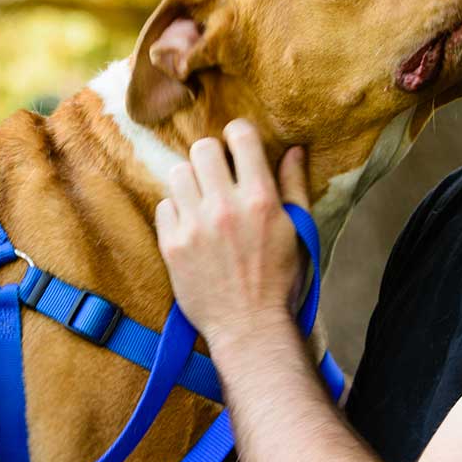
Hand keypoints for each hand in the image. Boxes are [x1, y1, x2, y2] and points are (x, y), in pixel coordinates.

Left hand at [155, 119, 310, 348]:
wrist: (249, 326)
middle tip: (218, 174)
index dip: (238, 135)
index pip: (240, 136)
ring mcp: (195, 226)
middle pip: (202, 148)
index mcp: (261, 199)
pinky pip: (164, 205)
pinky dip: (176, 212)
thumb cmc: (279, 279)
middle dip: (212, 156)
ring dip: (191, 182)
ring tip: (202, 200)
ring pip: (178, 172)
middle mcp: (225, 207)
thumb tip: (293, 149)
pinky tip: (191, 226)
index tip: (238, 147)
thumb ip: (294, 185)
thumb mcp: (297, 230)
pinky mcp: (172, 245)